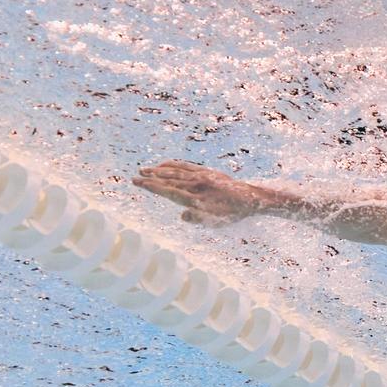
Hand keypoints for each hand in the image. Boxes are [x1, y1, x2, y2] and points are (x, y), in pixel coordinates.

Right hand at [133, 160, 259, 225]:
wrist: (250, 198)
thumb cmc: (232, 213)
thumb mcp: (217, 221)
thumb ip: (198, 218)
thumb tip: (182, 215)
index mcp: (196, 199)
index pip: (169, 192)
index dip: (152, 187)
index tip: (138, 182)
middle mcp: (197, 185)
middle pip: (169, 180)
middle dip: (151, 178)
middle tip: (135, 177)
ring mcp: (201, 176)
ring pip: (176, 172)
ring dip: (159, 170)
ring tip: (144, 170)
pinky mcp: (206, 171)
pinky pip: (186, 166)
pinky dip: (174, 164)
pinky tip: (164, 164)